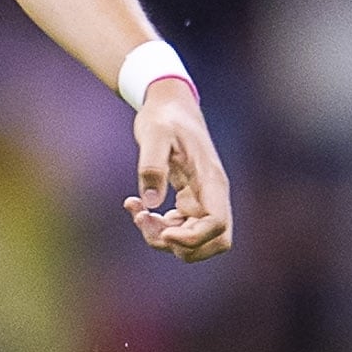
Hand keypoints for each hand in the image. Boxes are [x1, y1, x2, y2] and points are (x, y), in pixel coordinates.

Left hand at [125, 80, 230, 261]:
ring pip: (194, 239)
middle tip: (145, 221)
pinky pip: (178, 227)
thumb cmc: (163, 118)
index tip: (163, 231)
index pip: (217, 224)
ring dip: (163, 237)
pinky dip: (157, 226)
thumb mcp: (152, 134)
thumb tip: (151, 202)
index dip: (192, 237)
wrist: (170, 107)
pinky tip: (135, 206)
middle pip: (214, 242)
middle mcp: (212, 195)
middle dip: (179, 244)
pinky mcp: (189, 201)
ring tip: (136, 212)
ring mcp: (202, 200)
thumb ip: (151, 166)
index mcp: (210, 180)